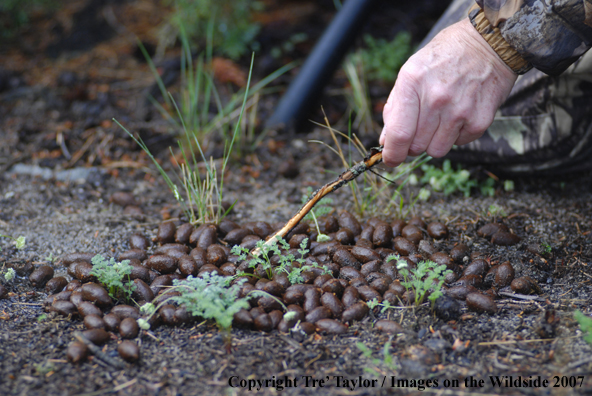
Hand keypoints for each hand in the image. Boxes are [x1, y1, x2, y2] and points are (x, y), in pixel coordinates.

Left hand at [379, 18, 517, 166]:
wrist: (489, 44)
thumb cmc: (443, 58)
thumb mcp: (410, 72)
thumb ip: (395, 108)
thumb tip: (385, 141)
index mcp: (412, 82)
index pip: (399, 133)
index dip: (392, 153)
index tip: (390, 159)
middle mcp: (436, 98)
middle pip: (416, 146)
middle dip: (412, 144)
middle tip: (420, 126)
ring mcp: (460, 110)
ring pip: (436, 150)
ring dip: (434, 141)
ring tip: (441, 118)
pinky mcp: (479, 121)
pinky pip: (458, 144)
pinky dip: (455, 135)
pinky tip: (459, 112)